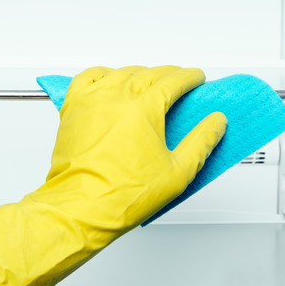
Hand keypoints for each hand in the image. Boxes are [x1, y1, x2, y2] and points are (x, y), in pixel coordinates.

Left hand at [0, 66, 226, 285]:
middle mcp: (113, 95)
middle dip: (167, 78)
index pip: (176, 77)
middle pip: (148, 71)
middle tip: (181, 92)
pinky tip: (108, 90)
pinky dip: (102, 79)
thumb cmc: (116, 200)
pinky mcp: (71, 112)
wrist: (73, 214)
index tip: (200, 81)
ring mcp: (89, 101)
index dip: (192, 79)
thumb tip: (213, 124)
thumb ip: (200, 142)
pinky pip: (88, 81)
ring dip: (136, 77)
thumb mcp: (176, 173)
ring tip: (148, 94)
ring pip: (119, 71)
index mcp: (143, 104)